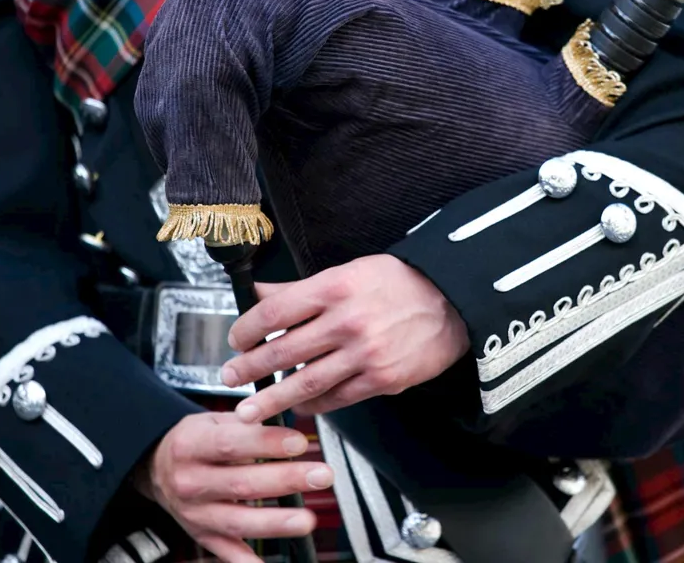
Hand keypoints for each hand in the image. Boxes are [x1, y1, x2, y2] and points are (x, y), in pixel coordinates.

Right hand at [135, 412, 333, 562]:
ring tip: (307, 519)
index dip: (266, 444)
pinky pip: (226, 552)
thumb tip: (285, 429)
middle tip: (321, 475)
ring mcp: (195, 513)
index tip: (298, 443)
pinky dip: (246, 562)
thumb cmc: (193, 442)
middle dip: (286, 480)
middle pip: (241, 484)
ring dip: (275, 522)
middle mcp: (190, 482)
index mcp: (191, 446)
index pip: (231, 444)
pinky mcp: (201, 535)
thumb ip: (246, 425)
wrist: (156, 469)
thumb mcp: (211, 421)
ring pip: (238, 521)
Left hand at [221, 254, 470, 423]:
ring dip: (272, 399)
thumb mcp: (350, 272)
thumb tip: (260, 294)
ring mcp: (365, 354)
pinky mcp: (382, 379)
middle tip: (229, 379)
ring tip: (250, 410)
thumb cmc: (400, 283)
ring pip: (305, 383)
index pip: (274, 312)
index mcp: (334, 288)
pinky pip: (337, 398)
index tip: (235, 340)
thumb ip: (303, 289)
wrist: (454, 302)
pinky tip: (300, 407)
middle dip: (249, 369)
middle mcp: (347, 322)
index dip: (246, 330)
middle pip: (282, 352)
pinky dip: (315, 405)